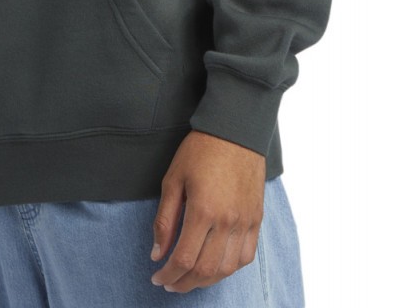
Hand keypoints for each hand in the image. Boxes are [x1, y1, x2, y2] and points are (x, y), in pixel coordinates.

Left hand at [149, 130, 265, 293]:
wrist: (235, 130)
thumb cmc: (200, 150)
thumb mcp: (173, 179)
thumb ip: (165, 220)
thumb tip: (157, 253)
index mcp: (203, 210)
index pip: (184, 258)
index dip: (168, 273)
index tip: (157, 276)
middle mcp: (227, 221)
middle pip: (205, 269)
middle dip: (185, 283)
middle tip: (170, 283)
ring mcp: (245, 222)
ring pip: (227, 268)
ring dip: (207, 280)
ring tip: (190, 278)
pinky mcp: (256, 219)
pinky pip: (246, 256)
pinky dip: (230, 268)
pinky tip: (216, 266)